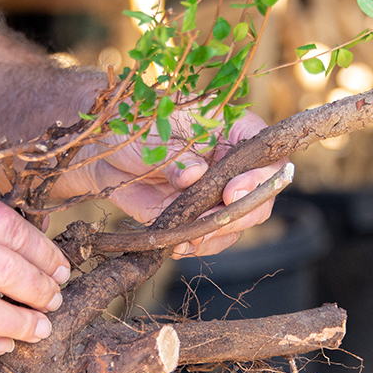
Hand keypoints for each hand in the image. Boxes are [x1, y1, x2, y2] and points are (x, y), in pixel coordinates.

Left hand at [87, 110, 286, 256]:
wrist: (105, 151)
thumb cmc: (135, 127)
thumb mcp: (155, 133)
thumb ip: (176, 154)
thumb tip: (194, 175)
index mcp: (234, 134)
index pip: (268, 157)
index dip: (260, 178)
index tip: (232, 191)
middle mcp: (233, 168)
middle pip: (261, 199)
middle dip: (240, 214)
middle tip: (215, 220)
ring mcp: (216, 196)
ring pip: (237, 224)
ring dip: (218, 235)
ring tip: (192, 237)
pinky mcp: (196, 218)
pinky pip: (209, 239)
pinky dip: (197, 246)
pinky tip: (179, 245)